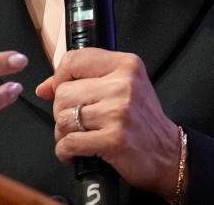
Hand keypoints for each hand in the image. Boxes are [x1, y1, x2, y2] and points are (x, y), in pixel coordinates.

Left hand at [35, 49, 180, 198]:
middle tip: (76, 120)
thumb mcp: (121, 86)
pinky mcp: (114, 139)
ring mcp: (119, 112)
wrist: (168, 153)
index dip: (59, 78)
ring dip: (63, 133)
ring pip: (63, 118)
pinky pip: (70, 142)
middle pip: (63, 92)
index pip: (72, 60)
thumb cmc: (141, 119)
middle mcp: (123, 85)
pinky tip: (76, 152)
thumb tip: (45, 87)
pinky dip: (65, 151)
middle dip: (62, 111)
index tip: (62, 90)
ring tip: (78, 136)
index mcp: (125, 65)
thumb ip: (84, 79)